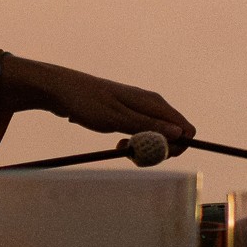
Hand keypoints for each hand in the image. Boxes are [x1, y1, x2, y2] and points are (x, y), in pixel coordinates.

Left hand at [2, 58, 193, 146]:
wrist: (61, 90)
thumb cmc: (87, 102)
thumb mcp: (117, 118)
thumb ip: (147, 126)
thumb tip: (179, 134)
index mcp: (153, 103)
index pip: (186, 128)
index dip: (177, 147)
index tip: (155, 155)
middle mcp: (151, 105)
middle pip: (173, 136)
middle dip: (159, 150)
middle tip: (135, 155)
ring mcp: (140, 110)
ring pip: (156, 137)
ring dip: (144, 149)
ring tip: (121, 147)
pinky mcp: (128, 116)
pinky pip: (142, 135)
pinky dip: (133, 144)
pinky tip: (118, 145)